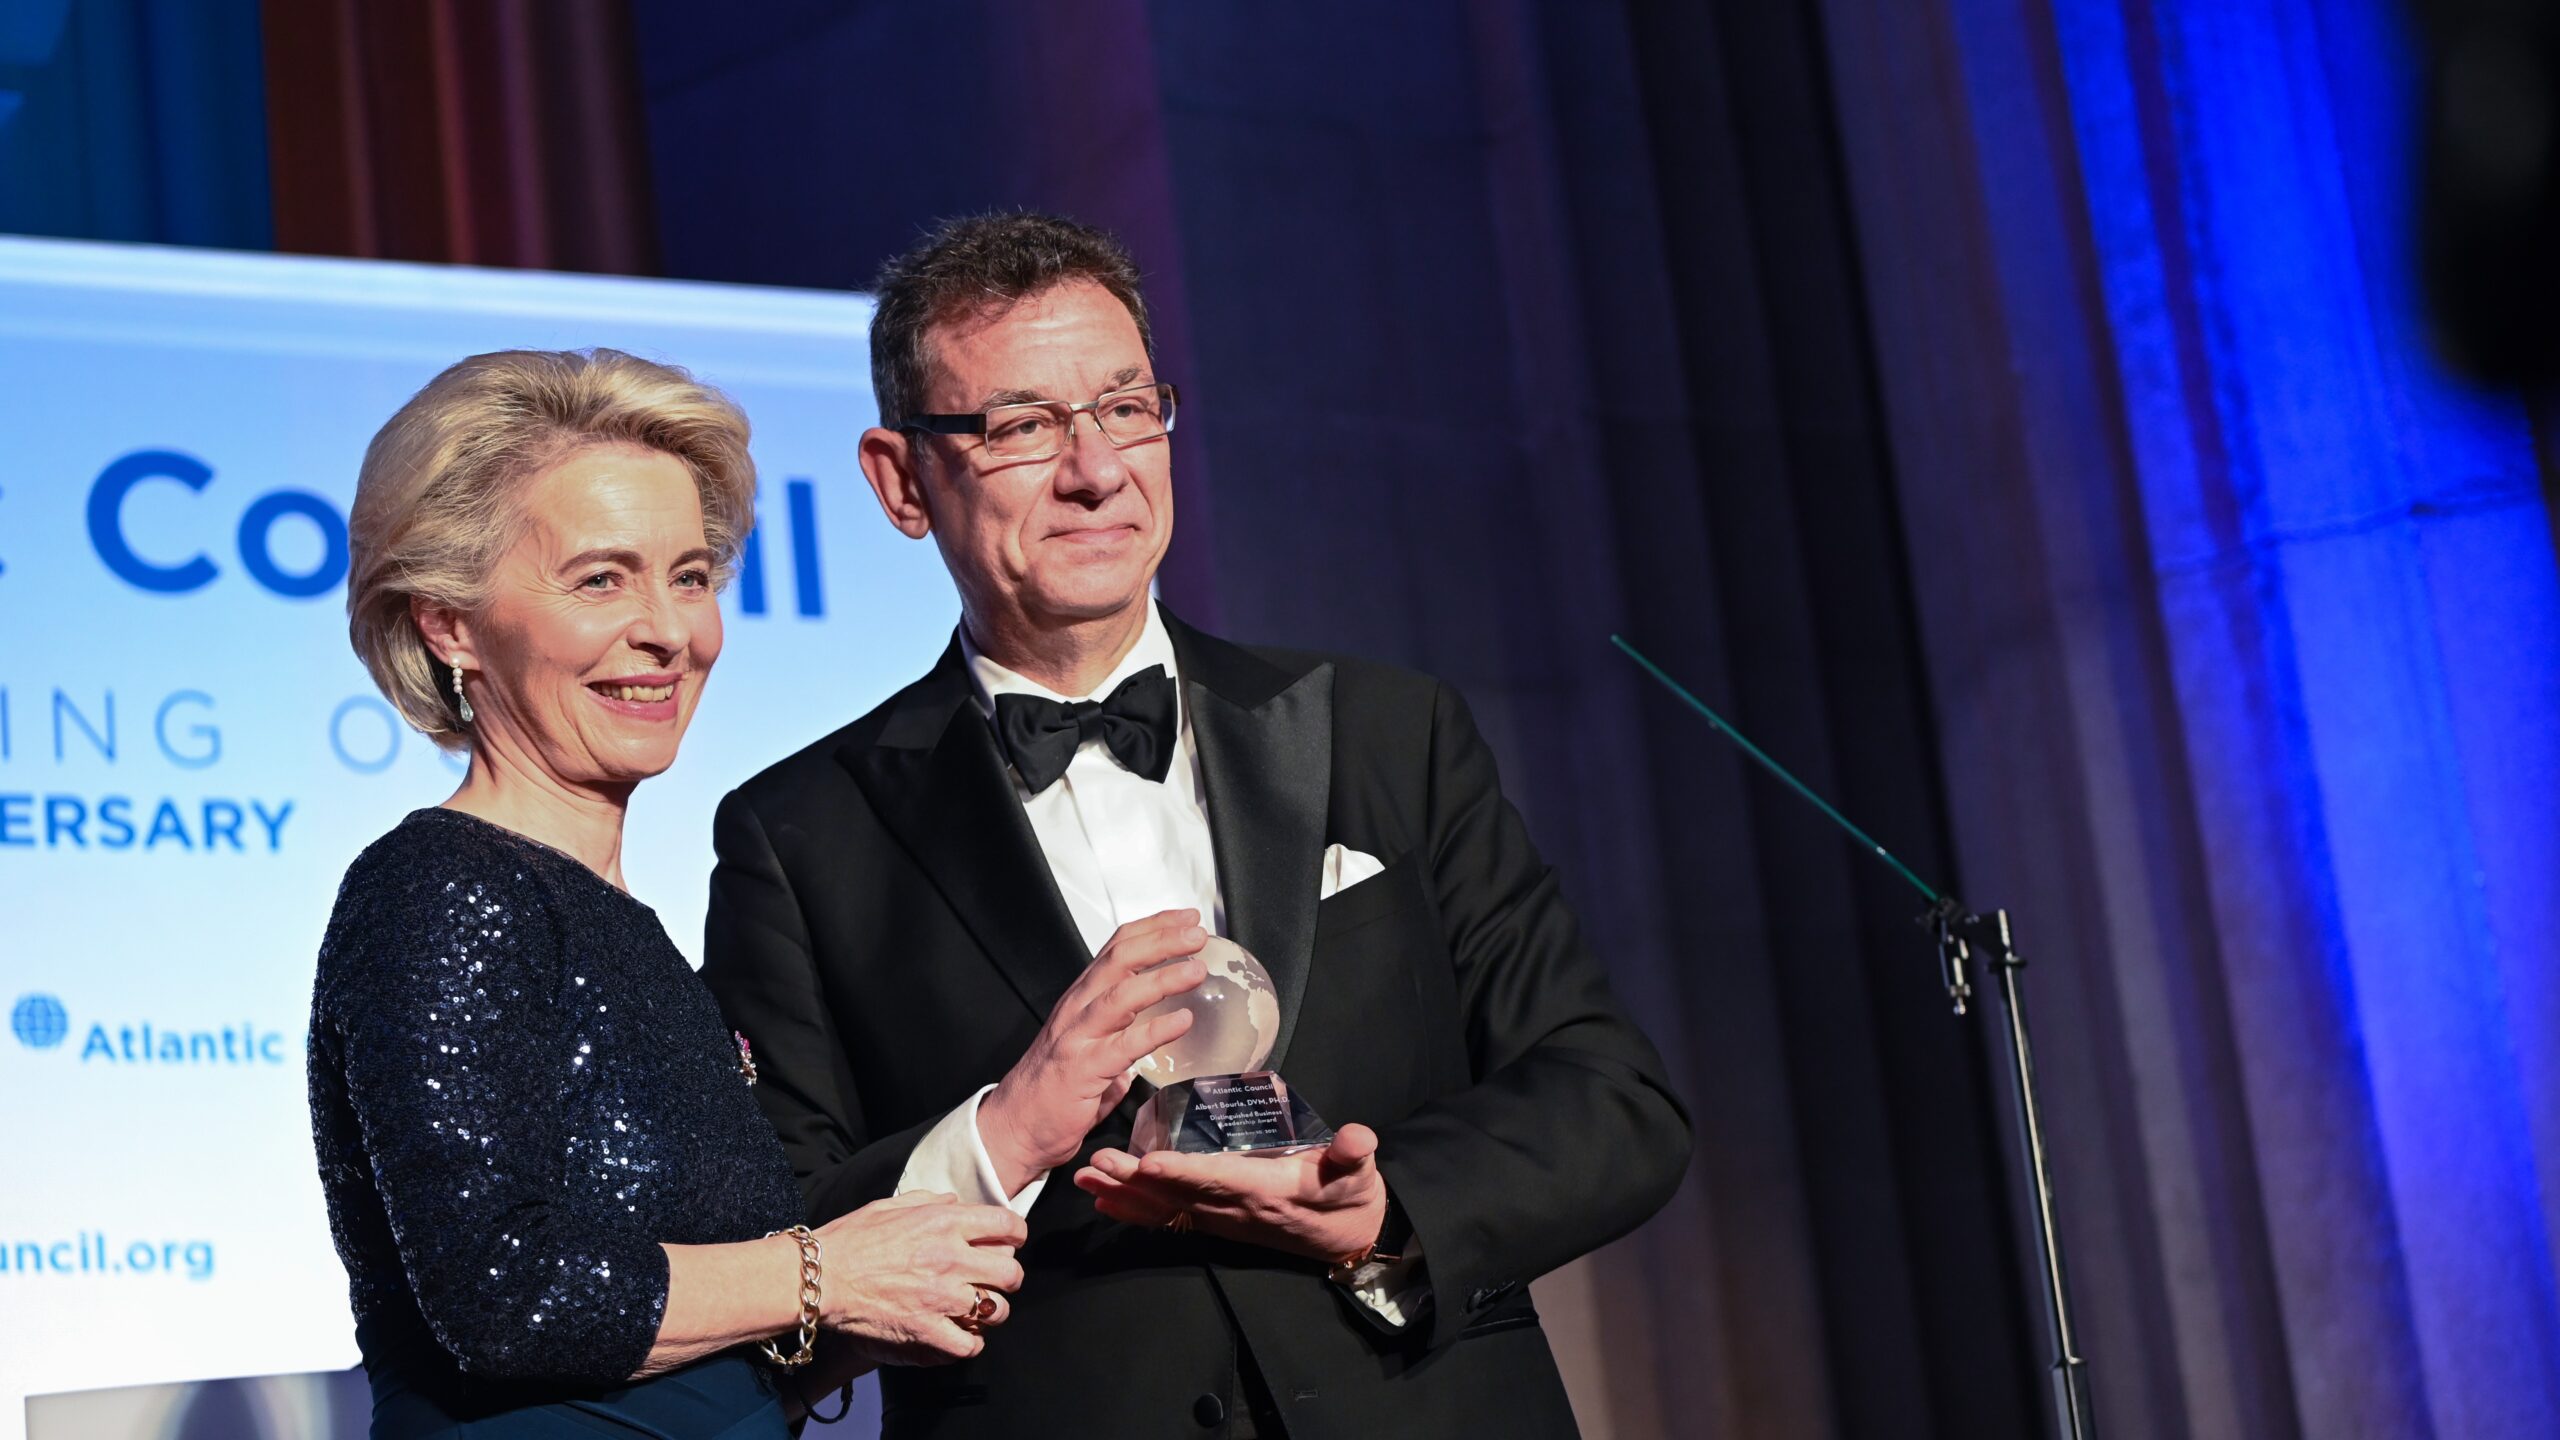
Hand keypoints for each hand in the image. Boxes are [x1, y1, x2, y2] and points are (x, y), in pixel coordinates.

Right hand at [811, 1191, 1026, 1365]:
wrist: (820, 1277)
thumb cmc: (850, 1239)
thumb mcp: (891, 1205)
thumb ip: (929, 1200)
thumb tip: (956, 1201)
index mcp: (944, 1223)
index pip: (1006, 1225)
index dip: (1015, 1234)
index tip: (1010, 1242)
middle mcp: (949, 1257)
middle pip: (1011, 1272)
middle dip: (1009, 1278)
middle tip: (995, 1281)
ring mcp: (939, 1296)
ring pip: (996, 1310)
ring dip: (991, 1312)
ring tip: (979, 1311)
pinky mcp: (925, 1329)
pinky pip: (968, 1344)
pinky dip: (970, 1344)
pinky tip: (961, 1337)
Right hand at [978, 909, 1208, 1192]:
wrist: (1013, 1129)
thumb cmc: (1050, 1094)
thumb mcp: (1089, 1056)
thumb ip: (1118, 1051)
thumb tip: (1145, 1058)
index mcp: (1081, 1000)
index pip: (1117, 949)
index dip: (1153, 928)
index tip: (1187, 919)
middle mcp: (1077, 1009)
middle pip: (1120, 959)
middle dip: (1162, 940)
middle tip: (1198, 932)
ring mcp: (1077, 1037)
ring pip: (1120, 993)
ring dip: (1162, 977)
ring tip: (1196, 969)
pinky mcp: (1081, 1069)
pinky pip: (1124, 1045)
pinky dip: (1155, 1030)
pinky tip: (1182, 1021)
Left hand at [1071, 1123, 1389, 1262]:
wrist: (1349, 1238)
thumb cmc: (1351, 1197)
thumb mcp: (1360, 1174)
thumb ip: (1354, 1155)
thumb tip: (1359, 1137)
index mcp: (1266, 1188)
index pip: (1218, 1178)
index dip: (1183, 1172)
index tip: (1149, 1162)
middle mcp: (1234, 1208)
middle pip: (1177, 1194)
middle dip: (1135, 1179)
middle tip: (1097, 1161)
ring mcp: (1221, 1218)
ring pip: (1164, 1207)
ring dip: (1123, 1193)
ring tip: (1083, 1176)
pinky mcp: (1215, 1220)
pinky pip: (1167, 1218)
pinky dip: (1133, 1210)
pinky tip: (1101, 1200)